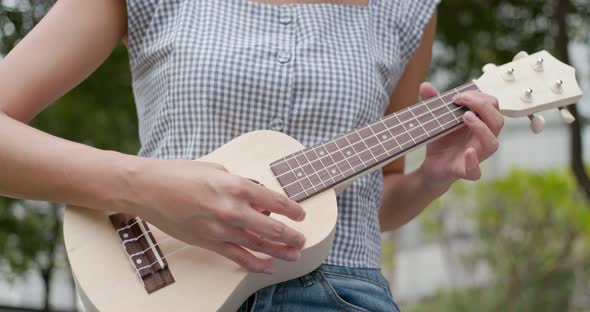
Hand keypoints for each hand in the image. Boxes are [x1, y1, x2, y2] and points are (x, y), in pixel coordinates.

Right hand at [125, 159, 305, 273]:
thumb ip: (240, 185)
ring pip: (258, 245)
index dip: (292, 210)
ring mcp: (220, 229)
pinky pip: (237, 257)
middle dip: (291, 236)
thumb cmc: (180, 174)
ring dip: (279, 252)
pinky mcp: (208, 242)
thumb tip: (257, 199)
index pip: (274, 201)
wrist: (149, 189)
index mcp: (236, 186)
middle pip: (271, 228)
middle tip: (301, 239)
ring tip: (293, 254)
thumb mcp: (217, 170)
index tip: (300, 215)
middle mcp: (231, 209)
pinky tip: (267, 266)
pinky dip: (254, 263)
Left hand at [418, 82, 503, 189]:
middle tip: (461, 99)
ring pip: (492, 143)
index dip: (480, 97)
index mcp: (481, 124)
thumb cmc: (442, 140)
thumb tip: (425, 85)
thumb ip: (434, 102)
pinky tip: (468, 151)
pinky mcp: (466, 171)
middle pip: (497, 121)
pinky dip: (473, 161)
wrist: (432, 166)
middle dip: (482, 106)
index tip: (458, 95)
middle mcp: (483, 139)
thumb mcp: (437, 119)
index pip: (493, 106)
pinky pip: (475, 171)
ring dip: (481, 128)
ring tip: (466, 117)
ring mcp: (477, 156)